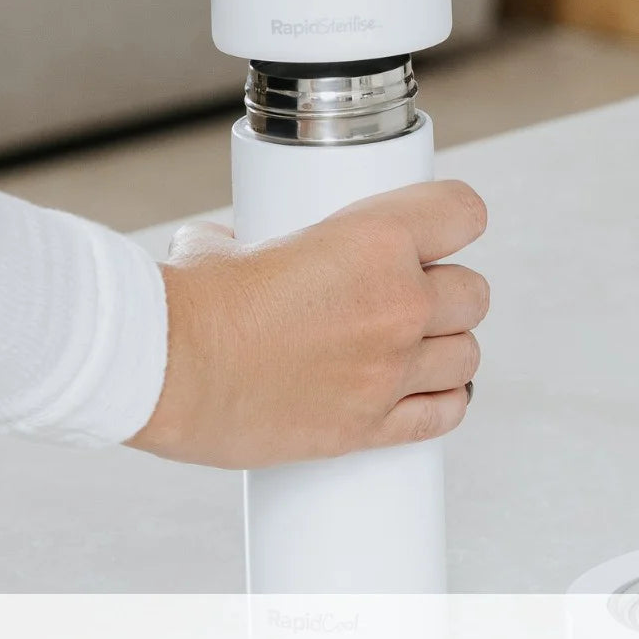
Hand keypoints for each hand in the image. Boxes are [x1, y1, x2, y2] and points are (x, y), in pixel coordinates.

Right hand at [126, 181, 488, 469]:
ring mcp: (389, 369)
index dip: (454, 218)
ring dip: (447, 348)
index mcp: (373, 240)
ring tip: (415, 347)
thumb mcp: (232, 242)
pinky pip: (442, 415)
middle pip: (473, 293)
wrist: (165, 369)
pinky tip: (423, 393)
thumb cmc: (190, 302)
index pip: (463, 212)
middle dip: (448, 292)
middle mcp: (397, 304)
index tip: (440, 229)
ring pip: (468, 355)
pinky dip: (441, 402)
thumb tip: (239, 244)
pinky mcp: (370, 426)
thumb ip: (257, 238)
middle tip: (413, 295)